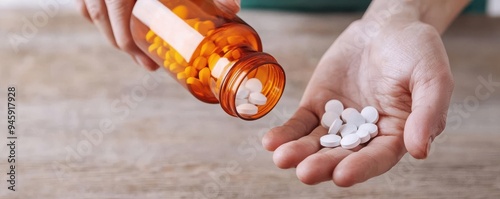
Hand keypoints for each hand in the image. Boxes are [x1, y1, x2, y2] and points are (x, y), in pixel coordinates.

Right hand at [76, 0, 240, 70]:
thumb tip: (234, 9)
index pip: (118, 25)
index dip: (131, 50)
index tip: (148, 64)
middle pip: (101, 21)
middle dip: (122, 45)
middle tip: (144, 60)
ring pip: (89, 8)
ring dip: (107, 28)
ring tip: (130, 41)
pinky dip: (96, 8)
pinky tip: (114, 15)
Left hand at [262, 17, 453, 185]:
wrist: (385, 27)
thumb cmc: (415, 51)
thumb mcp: (432, 76)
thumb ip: (428, 112)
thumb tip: (419, 150)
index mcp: (395, 134)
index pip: (378, 157)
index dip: (361, 167)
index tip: (342, 176)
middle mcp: (364, 135)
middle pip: (342, 155)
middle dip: (323, 164)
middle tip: (305, 173)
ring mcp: (338, 122)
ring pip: (317, 143)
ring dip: (299, 153)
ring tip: (283, 158)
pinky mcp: (317, 107)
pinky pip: (300, 123)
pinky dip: (286, 134)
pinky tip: (272, 141)